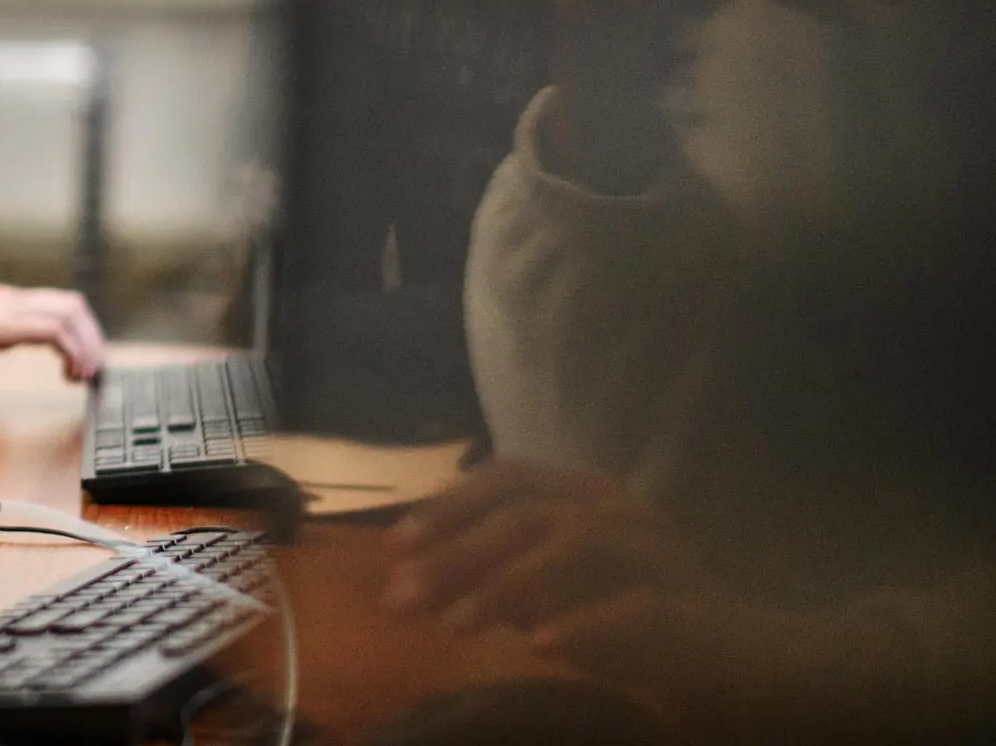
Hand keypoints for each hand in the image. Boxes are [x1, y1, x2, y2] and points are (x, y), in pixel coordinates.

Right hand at [0, 279, 106, 380]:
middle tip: (91, 371)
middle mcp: (11, 299)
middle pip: (72, 305)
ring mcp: (10, 308)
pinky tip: (67, 375)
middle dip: (92, 339)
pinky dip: (72, 353)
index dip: (77, 330)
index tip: (79, 359)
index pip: (55, 303)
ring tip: (83, 377)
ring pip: (72, 314)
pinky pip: (56, 332)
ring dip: (87, 348)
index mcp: (0, 299)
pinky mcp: (6, 324)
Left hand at [382, 459, 711, 635]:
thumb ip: (500, 581)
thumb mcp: (557, 598)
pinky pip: (634, 605)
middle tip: (404, 597)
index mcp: (593, 497)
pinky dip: (583, 622)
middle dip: (458, 552)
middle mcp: (627, 512)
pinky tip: (539, 646)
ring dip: (505, 585)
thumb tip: (420, 581)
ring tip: (455, 626)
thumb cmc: (639, 626)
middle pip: (528, 512)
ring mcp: (664, 553)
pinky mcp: (695, 604)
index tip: (395, 546)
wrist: (744, 662)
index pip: (511, 478)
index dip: (451, 505)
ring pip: (574, 545)